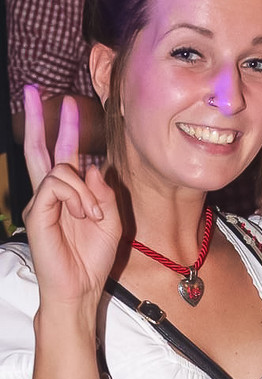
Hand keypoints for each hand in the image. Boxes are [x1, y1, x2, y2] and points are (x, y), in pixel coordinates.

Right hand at [22, 85, 120, 306]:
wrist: (81, 288)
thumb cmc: (94, 259)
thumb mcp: (111, 220)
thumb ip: (104, 191)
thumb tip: (92, 165)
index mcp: (69, 195)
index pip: (65, 154)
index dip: (65, 129)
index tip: (67, 103)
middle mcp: (51, 195)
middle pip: (43, 148)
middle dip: (41, 118)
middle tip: (33, 90)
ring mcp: (41, 203)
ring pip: (59, 168)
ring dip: (84, 189)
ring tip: (92, 216)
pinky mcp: (37, 212)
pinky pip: (57, 185)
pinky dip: (77, 197)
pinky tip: (84, 216)